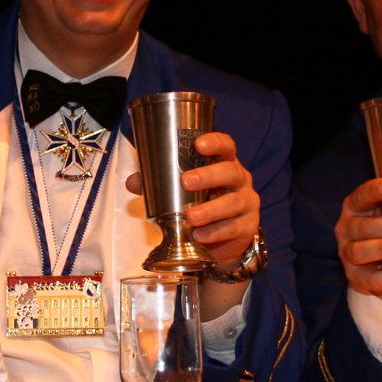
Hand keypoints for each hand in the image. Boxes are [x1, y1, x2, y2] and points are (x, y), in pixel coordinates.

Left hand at [124, 131, 257, 264]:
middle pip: (230, 172)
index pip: (226, 146)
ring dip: (211, 209)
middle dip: (208, 176)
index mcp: (224, 164)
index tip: (198, 144)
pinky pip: (234, 227)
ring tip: (191, 216)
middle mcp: (240, 179)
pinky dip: (215, 232)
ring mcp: (247, 202)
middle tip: (186, 181)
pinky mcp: (248, 226)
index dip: (215, 142)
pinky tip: (199, 235)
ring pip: (233, 202)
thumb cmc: (203, 203)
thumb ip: (159, 184)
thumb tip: (133, 181)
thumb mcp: (183, 191)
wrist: (223, 238)